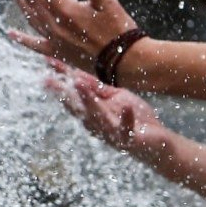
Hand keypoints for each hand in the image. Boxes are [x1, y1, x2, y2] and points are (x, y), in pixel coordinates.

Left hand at [0, 0, 138, 72]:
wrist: (125, 62)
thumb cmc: (119, 29)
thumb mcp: (109, 3)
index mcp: (65, 8)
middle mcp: (54, 23)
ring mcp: (53, 39)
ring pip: (29, 15)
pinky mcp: (57, 52)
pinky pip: (34, 44)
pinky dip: (21, 38)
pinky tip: (10, 33)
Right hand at [45, 59, 167, 159]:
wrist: (158, 144)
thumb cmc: (137, 118)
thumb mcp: (115, 97)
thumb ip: (97, 88)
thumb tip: (76, 74)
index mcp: (92, 112)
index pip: (73, 93)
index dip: (60, 78)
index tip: (47, 62)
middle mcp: (96, 123)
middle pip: (77, 106)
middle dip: (63, 92)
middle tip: (47, 80)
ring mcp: (111, 132)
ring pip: (96, 116)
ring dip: (88, 101)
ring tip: (79, 84)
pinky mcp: (129, 139)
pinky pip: (126, 128)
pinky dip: (126, 118)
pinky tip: (126, 108)